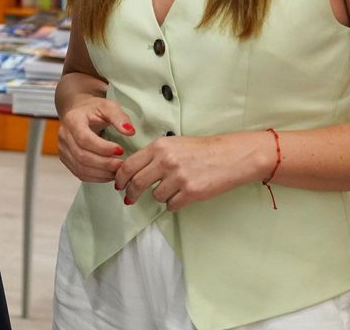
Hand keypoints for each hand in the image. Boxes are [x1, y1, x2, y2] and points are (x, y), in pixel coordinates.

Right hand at [58, 95, 134, 182]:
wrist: (79, 112)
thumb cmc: (94, 109)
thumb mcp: (108, 106)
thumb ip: (119, 117)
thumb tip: (130, 131)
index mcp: (72, 120)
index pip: (84, 138)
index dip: (103, 148)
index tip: (120, 150)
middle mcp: (64, 135)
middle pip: (82, 156)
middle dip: (104, 163)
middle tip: (122, 165)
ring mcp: (63, 149)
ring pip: (80, 168)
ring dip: (101, 173)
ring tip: (118, 171)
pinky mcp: (66, 160)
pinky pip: (80, 174)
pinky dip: (96, 178)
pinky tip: (109, 174)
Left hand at [115, 132, 275, 210]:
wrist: (231, 156)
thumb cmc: (202, 149)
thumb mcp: (174, 144)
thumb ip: (154, 155)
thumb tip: (135, 170)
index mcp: (159, 147)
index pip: (129, 165)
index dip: (120, 178)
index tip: (118, 185)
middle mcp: (166, 161)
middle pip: (136, 182)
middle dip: (130, 193)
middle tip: (129, 199)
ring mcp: (178, 177)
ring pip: (155, 195)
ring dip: (159, 196)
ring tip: (170, 191)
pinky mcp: (191, 192)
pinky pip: (172, 204)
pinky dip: (173, 204)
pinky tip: (181, 197)